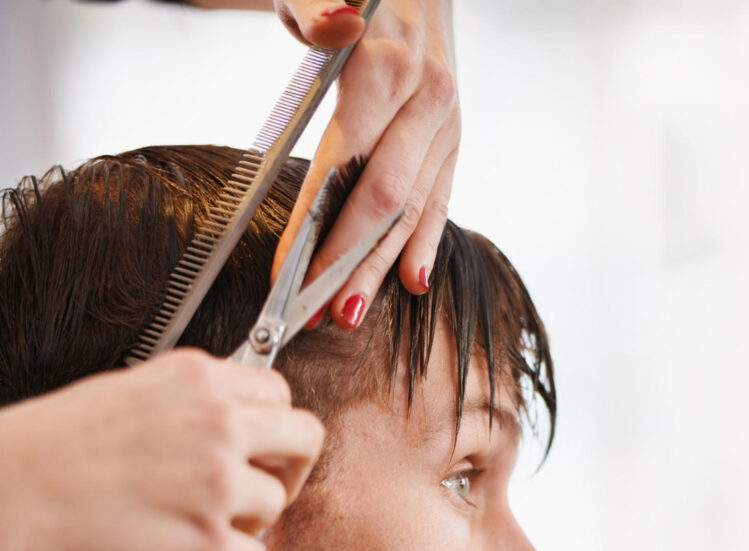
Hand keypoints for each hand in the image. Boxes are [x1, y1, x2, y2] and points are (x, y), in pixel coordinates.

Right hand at [0, 350, 323, 550]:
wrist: (0, 498)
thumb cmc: (43, 452)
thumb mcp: (125, 395)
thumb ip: (186, 407)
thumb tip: (223, 433)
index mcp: (197, 380)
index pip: (279, 393)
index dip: (275, 428)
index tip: (264, 451)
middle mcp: (218, 424)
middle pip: (305, 438)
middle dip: (291, 471)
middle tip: (265, 495)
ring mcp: (219, 484)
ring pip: (275, 506)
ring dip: (250, 528)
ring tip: (210, 541)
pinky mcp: (209, 544)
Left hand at [273, 0, 459, 328]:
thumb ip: (314, 7)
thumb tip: (333, 24)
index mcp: (389, 63)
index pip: (346, 164)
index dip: (316, 226)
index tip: (286, 273)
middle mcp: (427, 98)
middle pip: (387, 200)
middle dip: (350, 263)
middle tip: (321, 313)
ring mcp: (446, 122)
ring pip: (413, 209)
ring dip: (381, 267)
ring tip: (351, 311)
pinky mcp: (454, 137)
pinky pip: (442, 198)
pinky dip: (426, 243)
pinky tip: (412, 282)